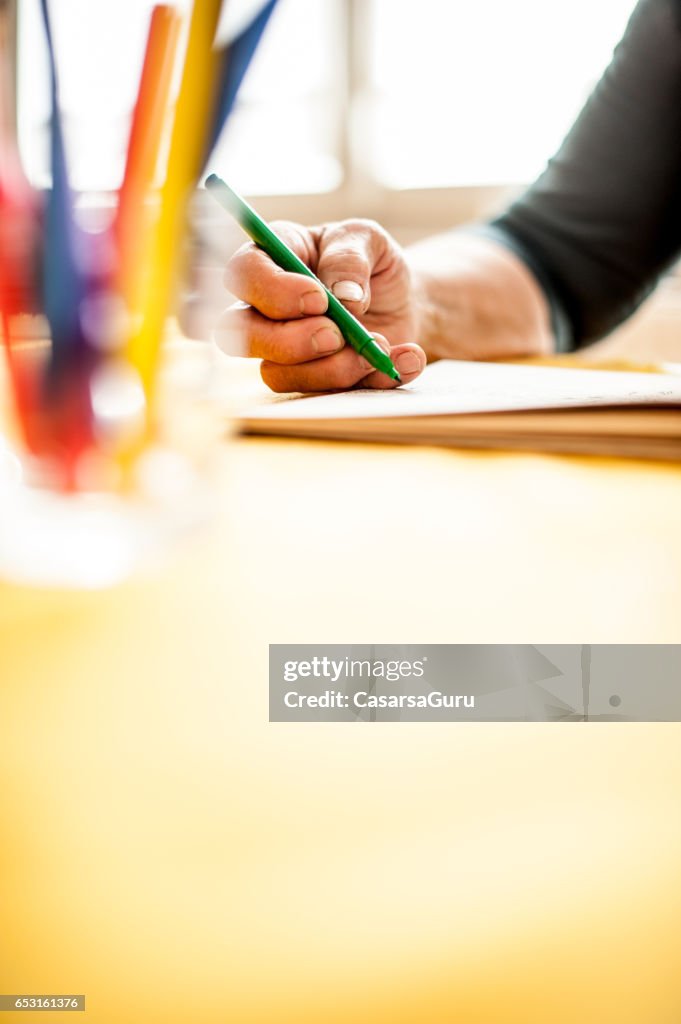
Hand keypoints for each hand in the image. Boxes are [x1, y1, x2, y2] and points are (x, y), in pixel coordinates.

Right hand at [216, 219, 426, 391]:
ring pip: (277, 374)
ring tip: (380, 345)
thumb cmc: (373, 263)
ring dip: (333, 368)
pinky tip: (406, 357)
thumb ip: (350, 258)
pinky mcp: (311, 381)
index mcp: (271, 259)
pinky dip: (372, 380)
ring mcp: (282, 351)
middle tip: (336, 335)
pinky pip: (325, 395)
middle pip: (239, 334)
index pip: (244, 274)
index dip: (274, 291)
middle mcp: (264, 309)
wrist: (405, 302)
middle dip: (289, 341)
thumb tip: (343, 295)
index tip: (319, 299)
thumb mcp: (369, 240)